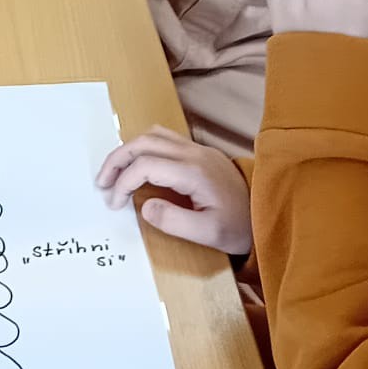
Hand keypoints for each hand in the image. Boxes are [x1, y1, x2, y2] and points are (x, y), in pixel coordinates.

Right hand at [96, 124, 251, 254]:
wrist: (266, 212)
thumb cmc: (238, 226)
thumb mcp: (209, 233)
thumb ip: (175, 222)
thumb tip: (144, 207)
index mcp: (193, 172)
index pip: (145, 166)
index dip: (123, 182)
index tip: (114, 203)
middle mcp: (193, 153)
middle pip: (143, 142)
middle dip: (116, 160)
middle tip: (101, 182)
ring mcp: (196, 149)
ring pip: (152, 135)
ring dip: (128, 150)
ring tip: (113, 173)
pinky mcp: (199, 151)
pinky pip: (163, 137)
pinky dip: (143, 146)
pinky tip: (137, 164)